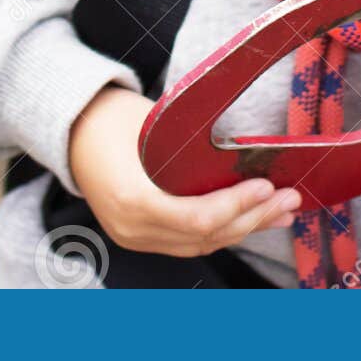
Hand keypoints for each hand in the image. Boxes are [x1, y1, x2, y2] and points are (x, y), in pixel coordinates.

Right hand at [68, 84, 300, 256]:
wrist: (72, 128)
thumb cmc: (112, 116)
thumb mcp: (152, 122)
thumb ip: (190, 146)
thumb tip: (242, 151)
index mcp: (133, 200)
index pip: (196, 218)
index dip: (236, 206)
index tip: (266, 186)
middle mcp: (133, 229)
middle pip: (204, 236)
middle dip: (252, 218)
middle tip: (288, 199)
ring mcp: (135, 237)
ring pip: (201, 244)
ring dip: (244, 228)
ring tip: (281, 212)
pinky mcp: (141, 236)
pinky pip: (189, 240)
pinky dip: (222, 230)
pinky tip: (250, 219)